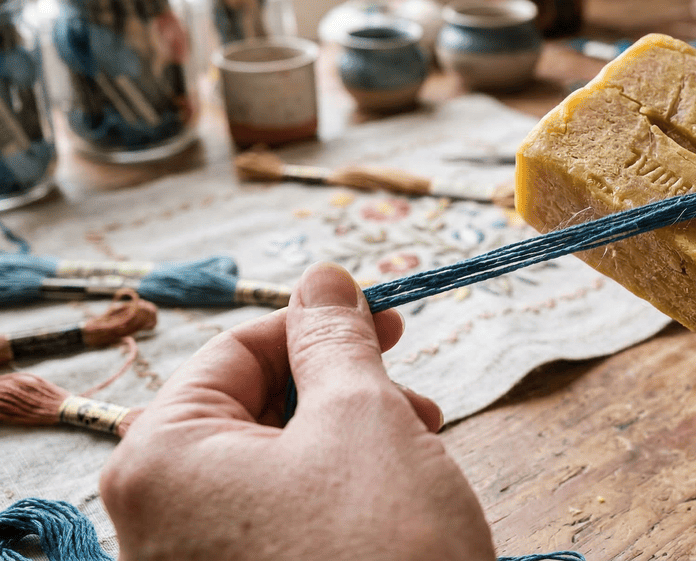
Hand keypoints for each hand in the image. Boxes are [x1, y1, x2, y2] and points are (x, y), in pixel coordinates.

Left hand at [100, 262, 493, 560]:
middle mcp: (159, 520)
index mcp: (162, 460)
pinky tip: (398, 502)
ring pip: (276, 467)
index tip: (388, 320)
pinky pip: (282, 521)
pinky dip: (340, 496)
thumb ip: (335, 339)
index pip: (237, 351)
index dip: (320, 325)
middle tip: (416, 399)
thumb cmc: (380, 547)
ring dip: (352, 443)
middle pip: (253, 411)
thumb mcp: (362, 418)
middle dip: (344, 393)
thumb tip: (321, 278)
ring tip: (419, 455)